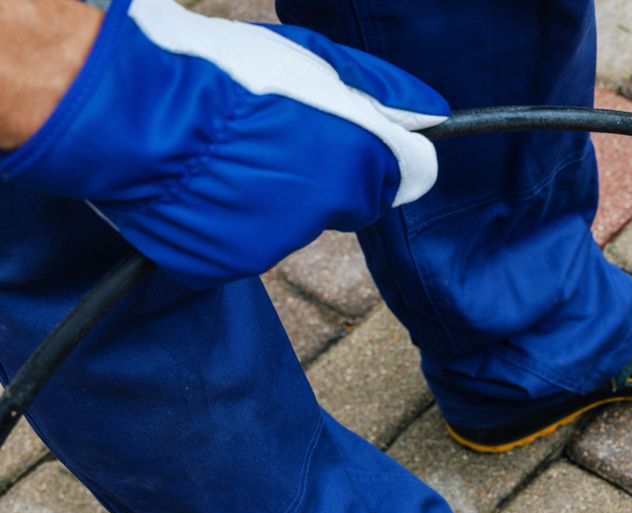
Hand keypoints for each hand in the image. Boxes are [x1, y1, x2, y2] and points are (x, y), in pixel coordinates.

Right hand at [0, 0, 446, 288]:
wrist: (129, 111)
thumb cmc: (220, 73)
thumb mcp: (312, 60)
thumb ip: (381, 90)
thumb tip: (432, 112)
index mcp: (356, 159)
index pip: (405, 174)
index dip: (377, 151)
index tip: (353, 134)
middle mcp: (325, 211)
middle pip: (348, 201)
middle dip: (325, 175)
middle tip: (272, 136)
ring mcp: (274, 243)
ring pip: (293, 223)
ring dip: (272, 195)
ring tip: (224, 152)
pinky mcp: (226, 263)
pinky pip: (242, 241)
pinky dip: (228, 219)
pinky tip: (200, 182)